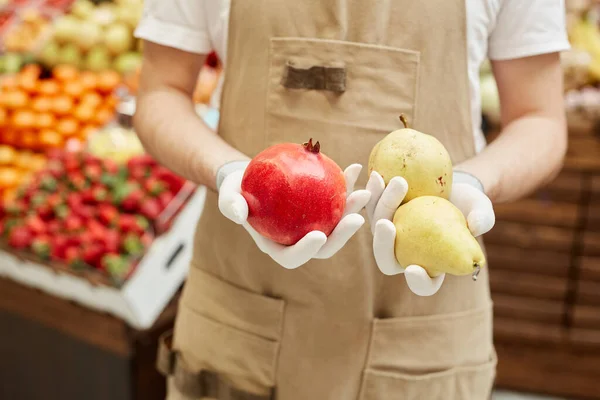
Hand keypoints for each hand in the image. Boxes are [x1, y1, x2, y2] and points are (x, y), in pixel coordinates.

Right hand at [217, 161, 370, 268]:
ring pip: (337, 223)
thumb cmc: (237, 190)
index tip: (318, 235)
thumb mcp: (228, 196)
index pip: (293, 257)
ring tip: (363, 192)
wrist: (249, 178)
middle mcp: (299, 240)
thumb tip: (239, 214)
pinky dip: (346, 186)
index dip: (307, 251)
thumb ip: (231, 206)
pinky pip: (337, 200)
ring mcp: (313, 224)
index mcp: (277, 246)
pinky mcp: (321, 208)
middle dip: (343, 235)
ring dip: (353, 210)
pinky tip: (354, 169)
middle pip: (325, 245)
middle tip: (356, 218)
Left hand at [365, 171, 494, 295]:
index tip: (414, 270)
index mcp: (432, 266)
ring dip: (379, 208)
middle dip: (382, 245)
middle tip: (386, 225)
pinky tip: (377, 177)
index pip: (423, 285)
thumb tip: (475, 227)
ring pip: (376, 229)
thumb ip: (482, 219)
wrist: (453, 185)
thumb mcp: (482, 209)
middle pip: (387, 260)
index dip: (418, 282)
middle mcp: (406, 254)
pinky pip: (373, 206)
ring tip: (390, 185)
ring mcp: (392, 235)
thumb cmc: (470, 204)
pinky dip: (373, 193)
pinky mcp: (383, 213)